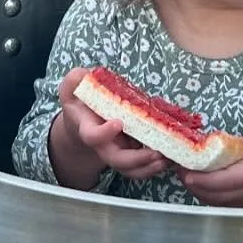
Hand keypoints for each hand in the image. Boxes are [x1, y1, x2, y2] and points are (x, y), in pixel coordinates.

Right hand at [48, 68, 168, 190]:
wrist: (82, 121)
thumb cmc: (80, 101)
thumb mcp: (72, 87)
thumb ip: (75, 80)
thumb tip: (86, 74)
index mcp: (88, 128)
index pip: (93, 136)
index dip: (104, 133)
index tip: (118, 123)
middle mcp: (102, 144)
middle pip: (116, 159)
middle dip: (136, 159)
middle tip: (156, 153)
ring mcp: (117, 150)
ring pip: (130, 169)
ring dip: (149, 167)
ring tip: (166, 159)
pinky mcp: (130, 151)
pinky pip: (140, 166)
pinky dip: (154, 165)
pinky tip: (169, 157)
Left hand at [181, 117, 242, 208]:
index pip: (220, 181)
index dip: (200, 176)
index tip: (184, 165)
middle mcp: (240, 193)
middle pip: (208, 192)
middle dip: (189, 179)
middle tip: (175, 162)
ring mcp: (236, 202)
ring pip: (207, 198)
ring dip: (192, 185)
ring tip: (180, 167)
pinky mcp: (233, 205)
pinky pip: (211, 201)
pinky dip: (199, 191)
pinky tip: (192, 176)